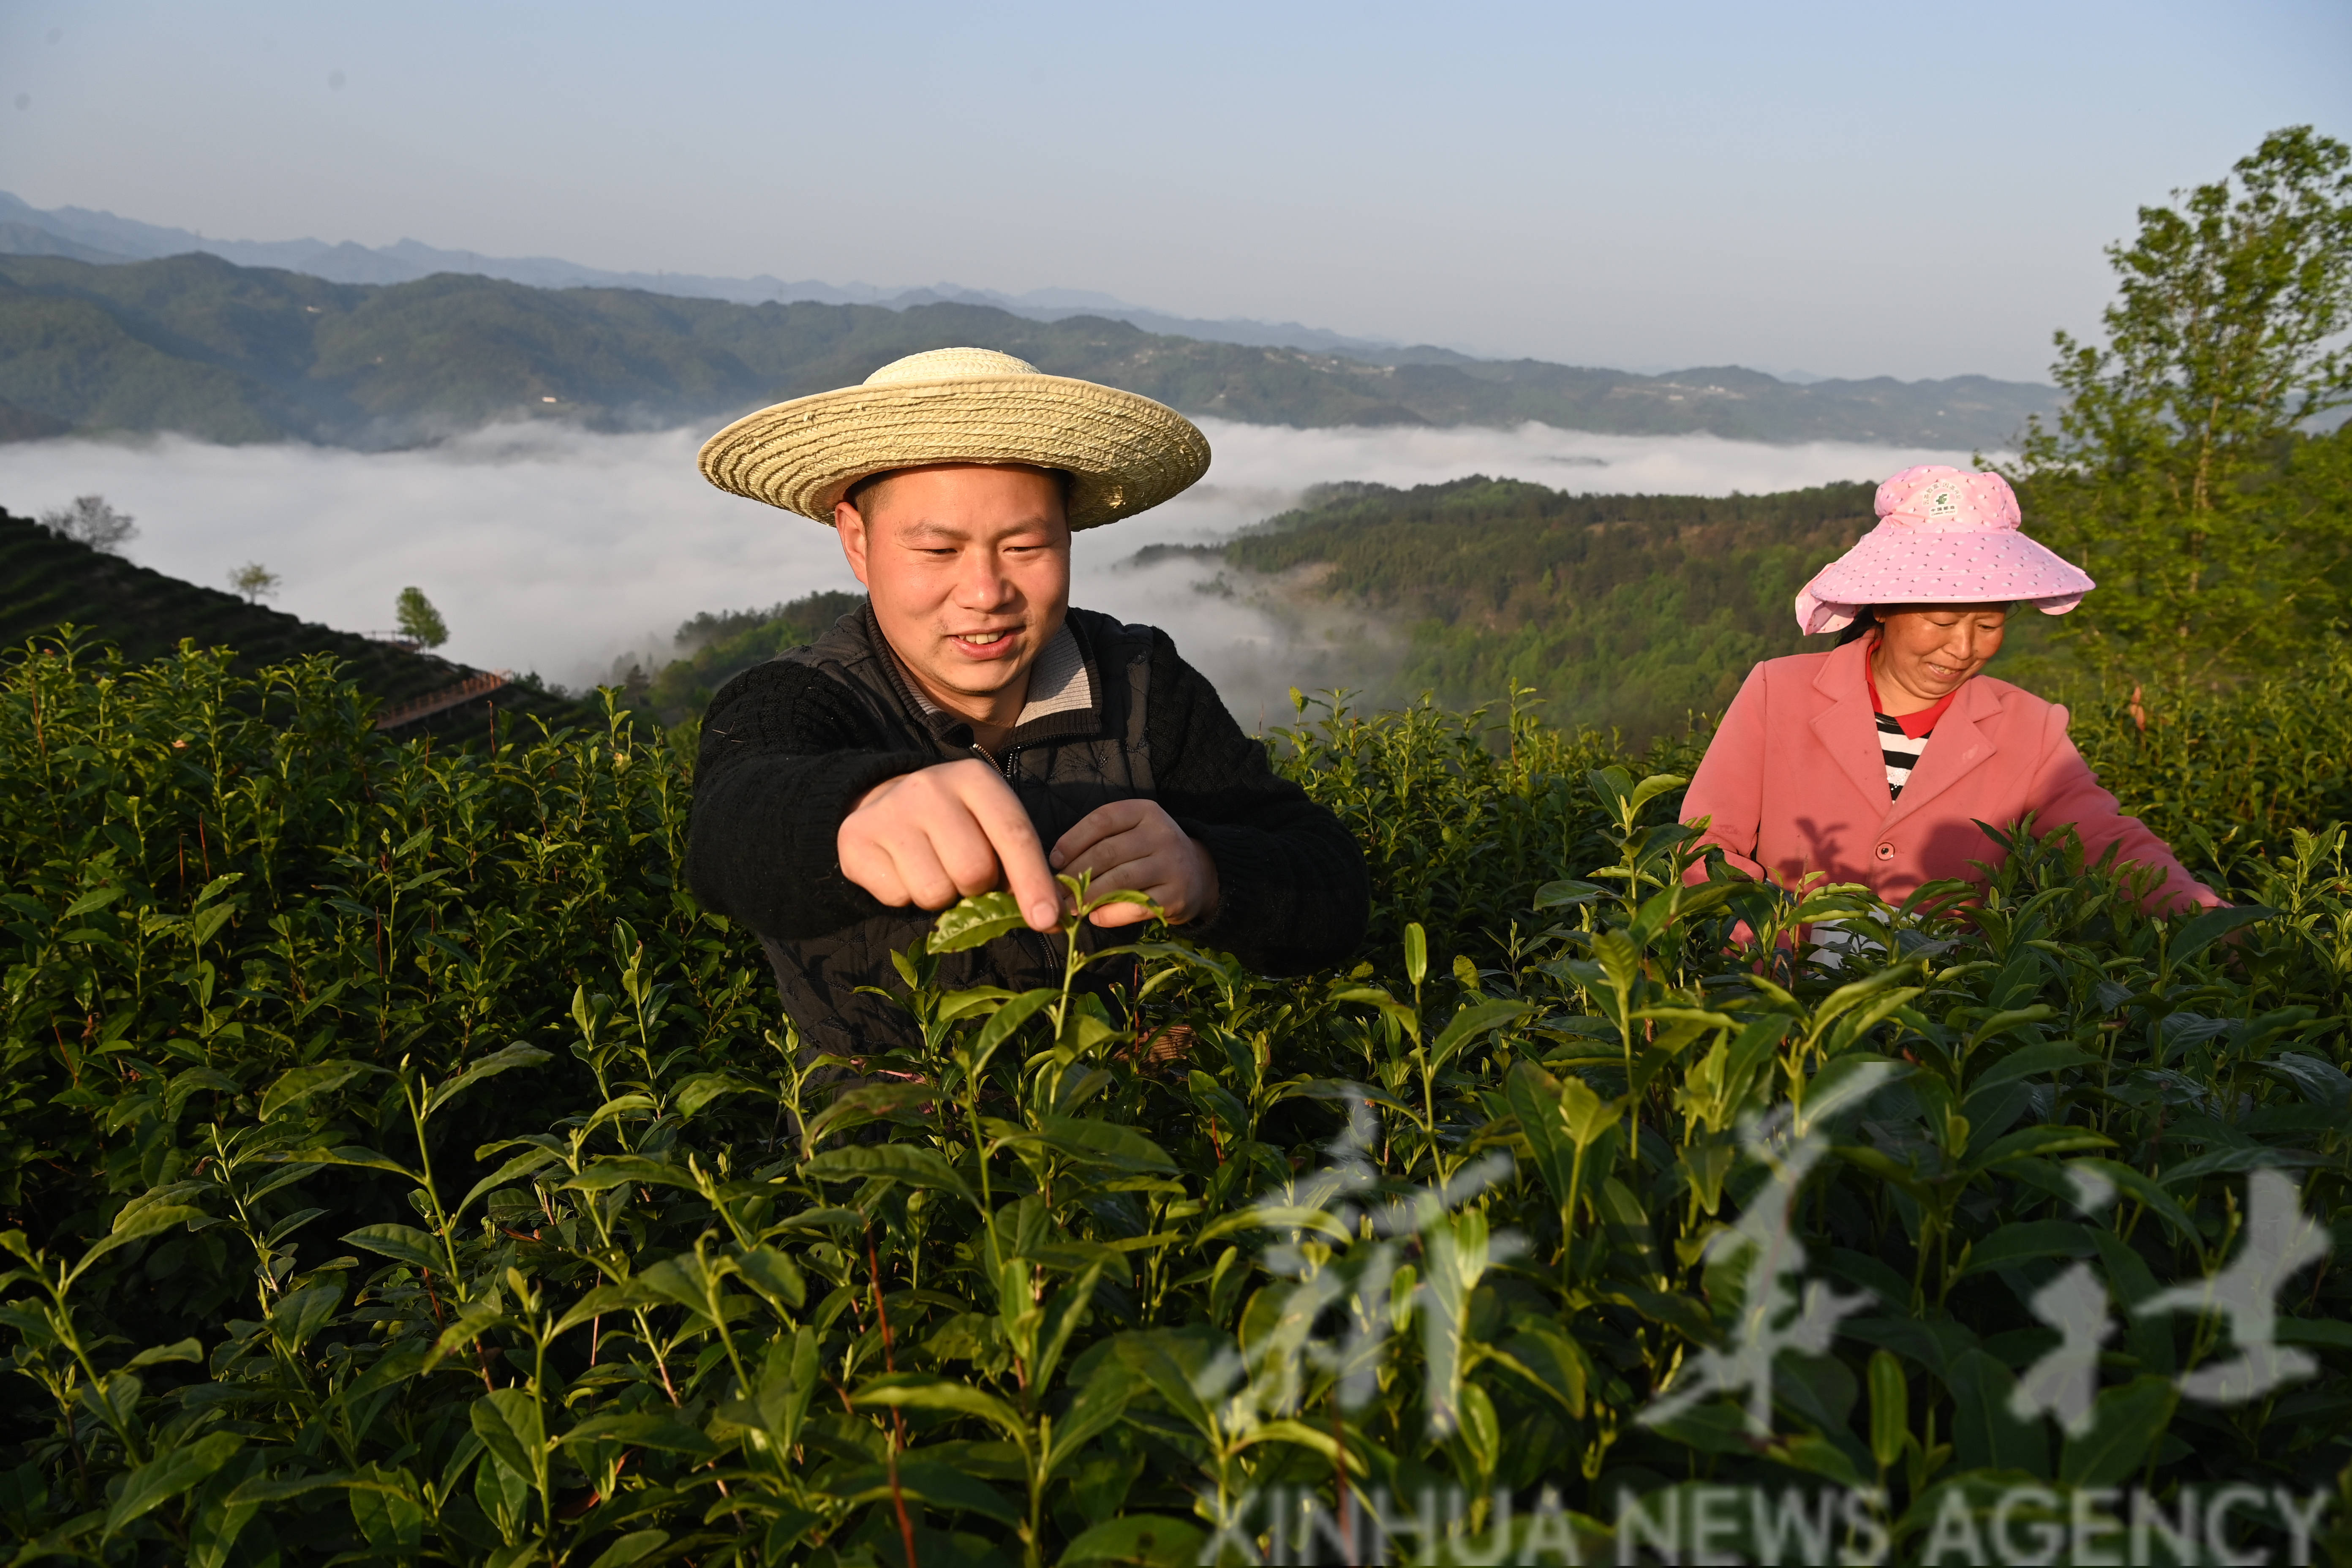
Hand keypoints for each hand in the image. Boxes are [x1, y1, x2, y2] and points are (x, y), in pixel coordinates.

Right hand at [837, 760, 1061, 930]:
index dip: (1033, 882)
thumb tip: (1051, 919)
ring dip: (942, 896)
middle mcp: (929, 788)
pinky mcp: (856, 838)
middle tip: (967, 876)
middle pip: (973, 871)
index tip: (1047, 921)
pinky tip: (903, 869)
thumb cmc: (955, 822)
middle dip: (978, 889)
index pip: (1013, 835)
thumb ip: (1021, 866)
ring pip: (935, 892)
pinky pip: (897, 897)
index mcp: (975, 779)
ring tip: (934, 870)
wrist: (883, 801)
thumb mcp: (992, 827)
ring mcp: (889, 811)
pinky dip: (906, 897)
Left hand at [1050, 799, 1219, 927]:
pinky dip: (1111, 915)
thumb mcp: (1132, 833)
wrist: (1200, 874)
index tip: (1054, 861)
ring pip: (1119, 880)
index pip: (1102, 820)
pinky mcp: (1176, 896)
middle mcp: (1162, 834)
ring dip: (1088, 896)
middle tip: (1056, 891)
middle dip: (1075, 874)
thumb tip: (1057, 868)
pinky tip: (1096, 917)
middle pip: (1107, 852)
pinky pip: (1135, 906)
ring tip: (1070, 906)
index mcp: (1145, 812)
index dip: (1073, 840)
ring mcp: (1172, 865)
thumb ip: (1100, 842)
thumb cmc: (1151, 853)